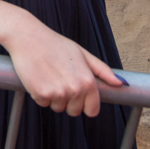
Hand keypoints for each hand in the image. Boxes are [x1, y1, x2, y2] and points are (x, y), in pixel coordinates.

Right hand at [4, 16, 122, 117]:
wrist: (27, 37)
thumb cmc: (55, 44)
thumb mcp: (82, 54)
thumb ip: (102, 70)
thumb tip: (121, 84)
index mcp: (88, 81)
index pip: (92, 110)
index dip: (85, 104)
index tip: (77, 95)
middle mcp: (75, 89)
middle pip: (74, 111)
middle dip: (68, 100)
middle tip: (59, 79)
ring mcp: (58, 93)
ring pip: (58, 108)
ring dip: (53, 97)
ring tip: (48, 76)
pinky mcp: (41, 94)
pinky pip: (43, 103)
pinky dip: (40, 94)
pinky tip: (38, 78)